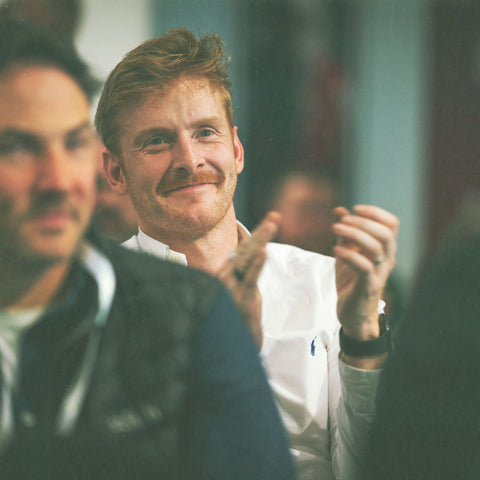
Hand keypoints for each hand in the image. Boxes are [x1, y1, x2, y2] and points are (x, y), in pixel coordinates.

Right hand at [216, 212, 280, 347]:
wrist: (231, 343)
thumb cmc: (238, 314)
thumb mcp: (243, 289)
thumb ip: (247, 271)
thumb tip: (256, 250)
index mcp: (227, 272)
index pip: (243, 247)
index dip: (257, 233)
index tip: (272, 219)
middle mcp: (226, 276)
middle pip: (245, 249)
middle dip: (261, 232)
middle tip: (275, 216)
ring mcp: (232, 287)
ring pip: (247, 259)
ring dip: (260, 240)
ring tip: (271, 225)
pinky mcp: (242, 299)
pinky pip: (250, 279)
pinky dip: (256, 264)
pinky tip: (263, 251)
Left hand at [332, 205, 398, 341]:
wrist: (353, 314)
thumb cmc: (351, 282)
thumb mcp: (346, 253)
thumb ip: (345, 233)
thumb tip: (340, 210)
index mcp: (384, 250)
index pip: (391, 224)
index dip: (375, 213)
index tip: (355, 208)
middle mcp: (386, 260)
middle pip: (386, 233)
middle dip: (362, 222)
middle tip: (340, 222)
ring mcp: (379, 273)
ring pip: (376, 248)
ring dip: (354, 234)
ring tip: (334, 229)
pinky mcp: (368, 287)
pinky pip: (364, 267)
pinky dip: (349, 255)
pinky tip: (335, 250)